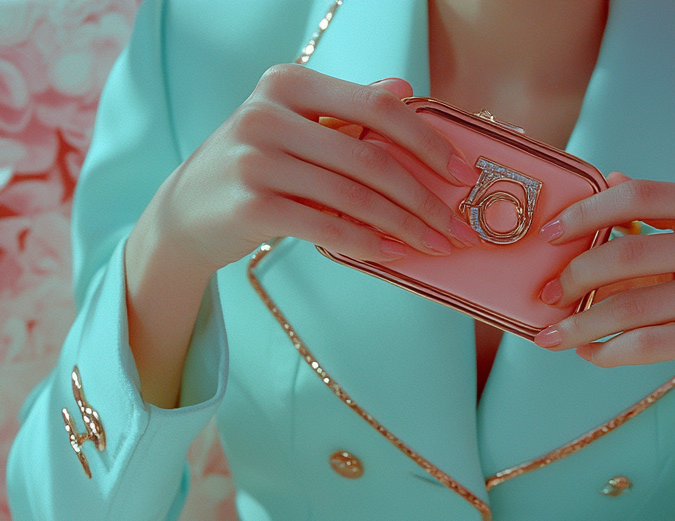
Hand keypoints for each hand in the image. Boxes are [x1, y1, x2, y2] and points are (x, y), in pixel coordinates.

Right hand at [148, 67, 480, 273]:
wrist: (185, 212)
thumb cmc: (255, 168)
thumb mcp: (294, 126)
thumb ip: (346, 109)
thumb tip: (405, 89)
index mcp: (289, 84)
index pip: (377, 106)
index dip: (428, 142)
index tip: (462, 175)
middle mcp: (269, 115)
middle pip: (372, 159)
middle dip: (424, 199)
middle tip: (457, 228)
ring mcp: (256, 160)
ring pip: (354, 197)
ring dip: (404, 228)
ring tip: (434, 247)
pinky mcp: (250, 206)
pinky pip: (326, 228)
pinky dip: (366, 244)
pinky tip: (392, 255)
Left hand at [533, 174, 674, 453]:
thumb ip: (668, 213)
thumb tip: (607, 181)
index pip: (639, 195)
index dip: (584, 213)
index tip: (548, 236)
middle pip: (628, 254)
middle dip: (573, 278)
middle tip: (545, 296)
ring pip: (633, 306)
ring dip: (582, 325)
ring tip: (554, 336)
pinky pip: (650, 343)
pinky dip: (611, 352)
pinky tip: (592, 355)